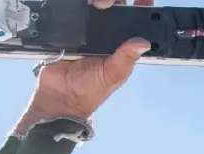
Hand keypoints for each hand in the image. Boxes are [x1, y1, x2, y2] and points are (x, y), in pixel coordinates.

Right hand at [13, 0, 153, 135]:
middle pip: (114, 10)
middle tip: (117, 2)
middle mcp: (104, 36)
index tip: (144, 0)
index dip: (139, 11)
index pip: (132, 24)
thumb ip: (127, 58)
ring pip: (94, 9)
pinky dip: (78, 8)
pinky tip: (85, 5)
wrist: (59, 95)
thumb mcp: (114, 73)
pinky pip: (74, 14)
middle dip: (117, 3)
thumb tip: (143, 43)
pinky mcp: (68, 30)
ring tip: (100, 3)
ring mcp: (85, 32)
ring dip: (99, 3)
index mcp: (119, 47)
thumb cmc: (89, 90)